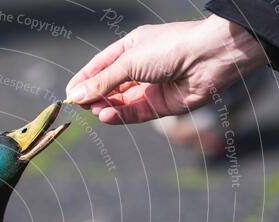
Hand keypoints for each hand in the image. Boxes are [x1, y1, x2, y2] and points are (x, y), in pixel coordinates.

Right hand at [65, 15, 268, 123]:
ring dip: (105, 107)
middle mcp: (139, 68)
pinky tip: (106, 116)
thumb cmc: (171, 48)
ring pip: (119, 102)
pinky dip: (119, 116)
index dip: (83, 81)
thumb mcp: (129, 62)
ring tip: (95, 110)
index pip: (99, 67)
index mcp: (130, 49)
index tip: (69, 95)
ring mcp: (149, 88)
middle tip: (81, 105)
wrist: (209, 58)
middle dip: (93, 96)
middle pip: (108, 87)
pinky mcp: (159, 106)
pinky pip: (133, 114)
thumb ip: (102, 81)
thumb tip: (75, 95)